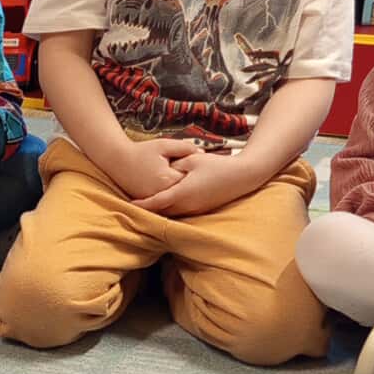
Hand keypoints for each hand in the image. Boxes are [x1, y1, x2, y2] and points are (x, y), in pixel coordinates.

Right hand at [111, 136, 200, 203]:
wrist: (117, 159)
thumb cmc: (142, 150)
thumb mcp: (165, 145)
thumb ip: (185, 148)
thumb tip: (202, 154)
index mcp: (167, 179)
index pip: (190, 181)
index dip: (196, 175)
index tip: (202, 169)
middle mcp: (160, 193)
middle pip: (183, 193)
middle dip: (190, 186)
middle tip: (201, 180)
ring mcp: (152, 199)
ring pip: (174, 200)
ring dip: (180, 194)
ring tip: (190, 187)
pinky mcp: (146, 202)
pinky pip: (163, 202)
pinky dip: (169, 197)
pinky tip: (175, 191)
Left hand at [134, 151, 251, 216]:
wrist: (243, 176)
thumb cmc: (217, 165)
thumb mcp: (193, 159)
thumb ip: (176, 164)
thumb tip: (164, 169)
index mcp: (183, 192)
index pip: (157, 202)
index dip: (142, 205)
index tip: (130, 204)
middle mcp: (188, 205)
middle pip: (162, 211)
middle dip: (149, 209)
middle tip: (135, 203)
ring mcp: (195, 210)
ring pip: (172, 213)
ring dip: (161, 210)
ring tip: (147, 204)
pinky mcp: (202, 210)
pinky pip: (182, 212)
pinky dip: (172, 209)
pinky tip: (167, 203)